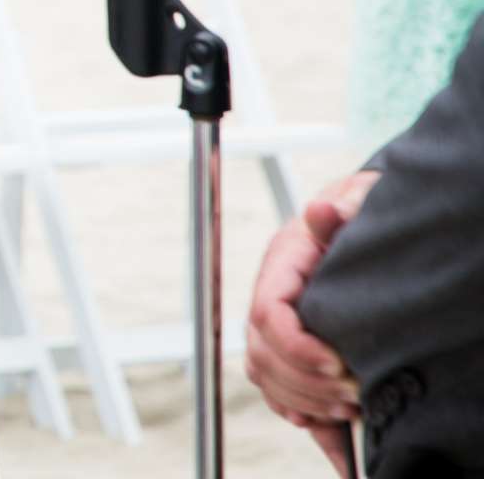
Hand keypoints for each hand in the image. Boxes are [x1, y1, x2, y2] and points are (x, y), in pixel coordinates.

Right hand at [247, 174, 375, 449]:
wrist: (360, 214)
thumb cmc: (363, 210)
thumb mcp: (358, 202)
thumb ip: (341, 209)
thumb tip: (320, 213)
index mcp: (282, 263)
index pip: (266, 313)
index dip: (297, 347)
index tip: (339, 364)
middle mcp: (270, 293)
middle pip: (261, 352)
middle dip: (307, 382)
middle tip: (356, 395)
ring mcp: (276, 321)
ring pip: (263, 373)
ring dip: (304, 400)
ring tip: (350, 408)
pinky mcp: (287, 344)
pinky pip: (273, 386)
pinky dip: (294, 410)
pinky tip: (324, 423)